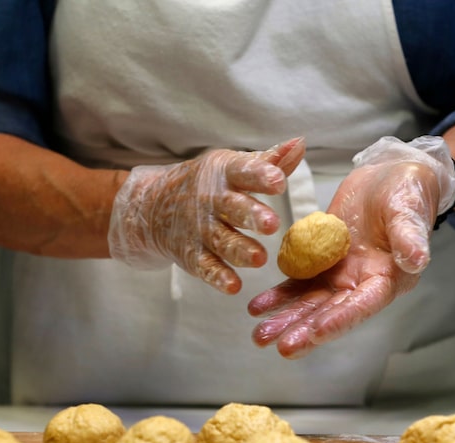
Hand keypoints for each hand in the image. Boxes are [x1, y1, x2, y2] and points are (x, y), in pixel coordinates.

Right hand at [108, 137, 305, 293]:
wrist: (154, 206)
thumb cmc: (209, 184)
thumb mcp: (233, 167)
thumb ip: (269, 161)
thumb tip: (300, 144)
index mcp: (225, 174)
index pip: (243, 171)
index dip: (261, 176)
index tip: (278, 181)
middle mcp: (211, 200)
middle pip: (232, 208)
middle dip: (251, 215)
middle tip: (272, 224)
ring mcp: (200, 229)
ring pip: (221, 240)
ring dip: (240, 250)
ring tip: (259, 259)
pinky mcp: (192, 254)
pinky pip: (205, 266)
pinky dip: (217, 277)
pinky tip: (233, 285)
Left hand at [248, 136, 454, 358]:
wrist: (388, 177)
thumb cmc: (406, 193)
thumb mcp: (409, 209)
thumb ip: (410, 235)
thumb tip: (417, 259)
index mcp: (387, 279)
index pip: (362, 305)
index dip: (339, 319)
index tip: (316, 332)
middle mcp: (361, 285)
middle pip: (330, 313)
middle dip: (304, 331)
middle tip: (280, 346)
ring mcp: (339, 276)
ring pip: (309, 304)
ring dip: (285, 319)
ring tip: (260, 336)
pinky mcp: (321, 263)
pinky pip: (297, 283)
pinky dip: (278, 296)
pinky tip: (257, 308)